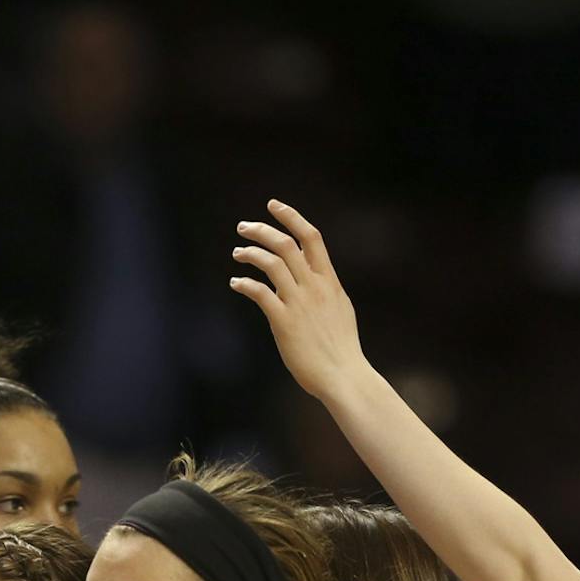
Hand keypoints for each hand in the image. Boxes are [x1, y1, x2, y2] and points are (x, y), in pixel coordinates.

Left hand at [230, 197, 364, 403]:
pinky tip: (236, 283)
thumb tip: (314, 277)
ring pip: (271, 263)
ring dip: (251, 253)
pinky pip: (260, 293)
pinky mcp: (283, 322)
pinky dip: (244, 284)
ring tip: (238, 252)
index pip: (311, 237)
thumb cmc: (341, 347)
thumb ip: (325, 290)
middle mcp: (314, 286)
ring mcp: (299, 303)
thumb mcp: (339, 308)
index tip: (274, 206)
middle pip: (286, 244)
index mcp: (329, 281)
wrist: (343, 374)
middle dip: (262, 230)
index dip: (291, 216)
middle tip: (243, 227)